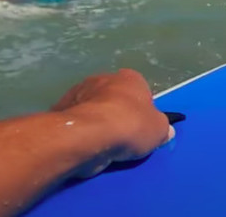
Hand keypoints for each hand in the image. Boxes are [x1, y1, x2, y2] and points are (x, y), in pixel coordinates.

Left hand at [50, 69, 173, 177]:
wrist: (87, 135)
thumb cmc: (129, 126)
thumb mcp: (159, 130)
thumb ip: (162, 128)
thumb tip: (164, 130)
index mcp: (130, 78)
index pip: (140, 92)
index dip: (142, 112)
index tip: (141, 129)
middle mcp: (104, 78)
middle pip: (114, 99)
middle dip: (117, 115)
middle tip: (122, 139)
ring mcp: (79, 92)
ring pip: (93, 110)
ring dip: (97, 124)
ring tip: (102, 147)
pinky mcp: (61, 110)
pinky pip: (77, 122)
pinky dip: (80, 132)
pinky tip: (86, 147)